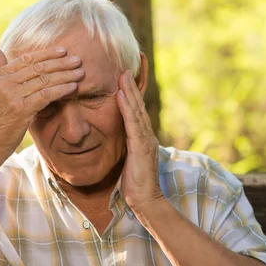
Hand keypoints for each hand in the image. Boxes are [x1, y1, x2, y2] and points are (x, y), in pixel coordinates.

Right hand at [0, 47, 83, 156]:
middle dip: (60, 63)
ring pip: (44, 80)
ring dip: (65, 75)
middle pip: (38, 68)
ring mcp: (12, 96)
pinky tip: (73, 87)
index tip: (63, 51)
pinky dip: (61, 90)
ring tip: (80, 73)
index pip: (26, 60)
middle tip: (77, 60)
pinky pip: (46, 95)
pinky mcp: (21, 110)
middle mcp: (4, 83)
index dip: (46, 54)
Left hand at [116, 69, 163, 214]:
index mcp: (143, 137)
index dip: (133, 92)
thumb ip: (126, 147)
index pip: (137, 110)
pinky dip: (126, 107)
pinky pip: (132, 122)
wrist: (145, 201)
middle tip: (127, 64)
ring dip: (129, 90)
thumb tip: (119, 139)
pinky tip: (120, 94)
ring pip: (136, 110)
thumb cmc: (135, 184)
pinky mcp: (140, 146)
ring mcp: (145, 140)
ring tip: (122, 73)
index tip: (127, 74)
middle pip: (138, 105)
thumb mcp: (129, 161)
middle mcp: (146, 135)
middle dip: (132, 84)